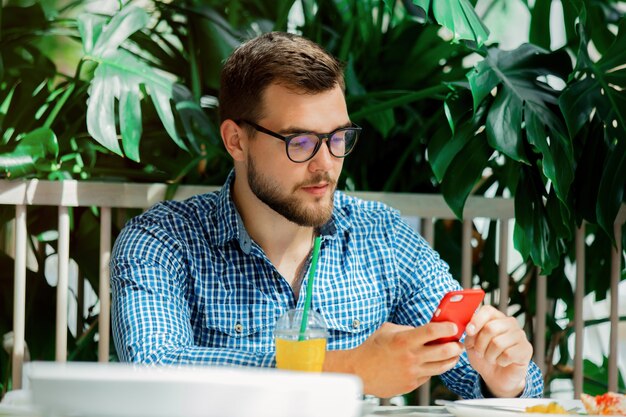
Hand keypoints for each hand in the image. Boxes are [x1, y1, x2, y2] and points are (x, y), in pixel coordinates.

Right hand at [324, 322, 463, 397]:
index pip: (432, 331)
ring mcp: (412, 372)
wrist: (359, 371)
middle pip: (444, 351)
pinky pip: (430, 375)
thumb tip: (423, 330)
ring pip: (442, 366)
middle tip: (458, 342)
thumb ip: (407, 329)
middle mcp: (410, 357)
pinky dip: (434, 368)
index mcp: (404, 340)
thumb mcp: (387, 330)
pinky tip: (434, 363)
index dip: (447, 328)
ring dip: (451, 359)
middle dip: (456, 346)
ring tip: (453, 354)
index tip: (454, 327)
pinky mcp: (412, 384)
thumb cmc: (371, 349)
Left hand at [464, 305, 532, 396]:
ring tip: (490, 358)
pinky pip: (508, 354)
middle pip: (490, 328)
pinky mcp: (527, 349)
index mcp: (496, 317)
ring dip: (489, 355)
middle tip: (479, 353)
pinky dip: (500, 361)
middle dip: (480, 344)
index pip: (488, 310)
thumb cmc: (484, 356)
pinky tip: (501, 362)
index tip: (468, 332)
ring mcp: (520, 335)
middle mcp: (510, 323)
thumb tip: (469, 328)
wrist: (496, 376)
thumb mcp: (471, 344)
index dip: (476, 320)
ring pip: (498, 343)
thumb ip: (470, 333)